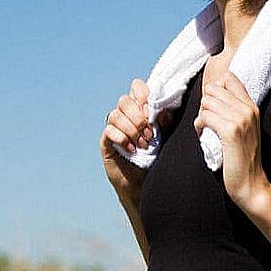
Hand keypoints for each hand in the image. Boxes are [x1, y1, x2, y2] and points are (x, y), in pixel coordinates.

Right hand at [100, 79, 169, 197]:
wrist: (143, 183)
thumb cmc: (155, 158)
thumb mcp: (165, 138)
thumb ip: (165, 123)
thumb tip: (164, 110)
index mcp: (139, 109)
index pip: (136, 87)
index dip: (143, 95)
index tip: (151, 112)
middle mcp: (124, 115)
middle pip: (124, 100)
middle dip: (138, 117)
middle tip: (149, 135)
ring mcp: (113, 128)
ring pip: (116, 115)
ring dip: (132, 130)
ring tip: (143, 145)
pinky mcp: (106, 141)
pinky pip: (109, 130)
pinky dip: (122, 138)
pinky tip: (132, 149)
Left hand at [193, 72, 269, 207]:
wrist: (252, 184)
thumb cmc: (242, 159)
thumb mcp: (243, 129)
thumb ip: (232, 110)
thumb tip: (210, 96)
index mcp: (252, 106)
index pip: (229, 78)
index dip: (214, 89)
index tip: (212, 107)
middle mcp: (248, 109)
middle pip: (214, 88)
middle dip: (205, 104)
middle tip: (207, 121)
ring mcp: (241, 119)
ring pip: (207, 101)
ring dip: (201, 115)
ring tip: (205, 129)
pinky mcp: (231, 131)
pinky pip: (205, 116)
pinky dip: (199, 126)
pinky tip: (203, 135)